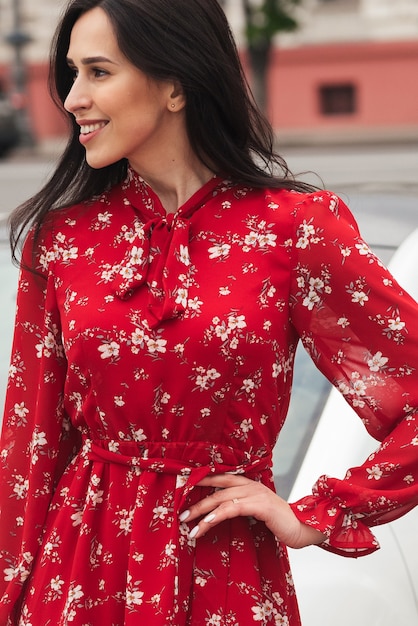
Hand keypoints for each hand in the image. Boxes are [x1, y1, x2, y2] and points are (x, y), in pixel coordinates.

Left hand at [180, 474, 325, 548]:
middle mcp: (250, 484)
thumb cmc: (278, 522)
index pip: (220, 477)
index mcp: (248, 484)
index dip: (201, 480)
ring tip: (189, 527)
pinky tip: (207, 524)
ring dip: (202, 513)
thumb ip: (239, 507)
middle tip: (181, 515)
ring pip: (221, 499)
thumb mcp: (255, 511)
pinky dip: (217, 516)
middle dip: (196, 501)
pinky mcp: (260, 505)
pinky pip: (232, 509)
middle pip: (216, 488)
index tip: (182, 489)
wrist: (303, 528)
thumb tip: (217, 513)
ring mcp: (255, 493)